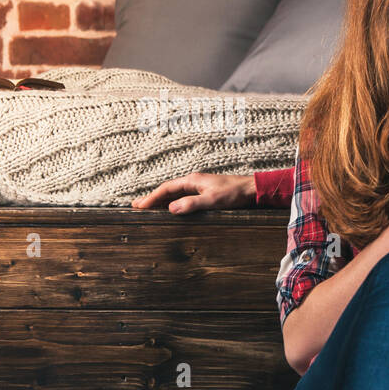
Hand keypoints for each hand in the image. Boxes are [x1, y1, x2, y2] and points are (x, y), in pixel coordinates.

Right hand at [131, 173, 255, 213]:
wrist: (251, 190)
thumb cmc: (234, 194)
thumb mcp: (213, 200)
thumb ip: (192, 204)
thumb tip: (171, 209)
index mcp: (192, 181)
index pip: (166, 189)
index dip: (152, 198)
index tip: (139, 206)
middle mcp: (194, 182)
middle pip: (168, 190)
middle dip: (152, 198)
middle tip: (136, 206)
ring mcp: (200, 187)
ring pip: (175, 194)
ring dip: (162, 201)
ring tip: (149, 208)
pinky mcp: (206, 193)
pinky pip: (185, 197)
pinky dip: (174, 203)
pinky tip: (172, 209)